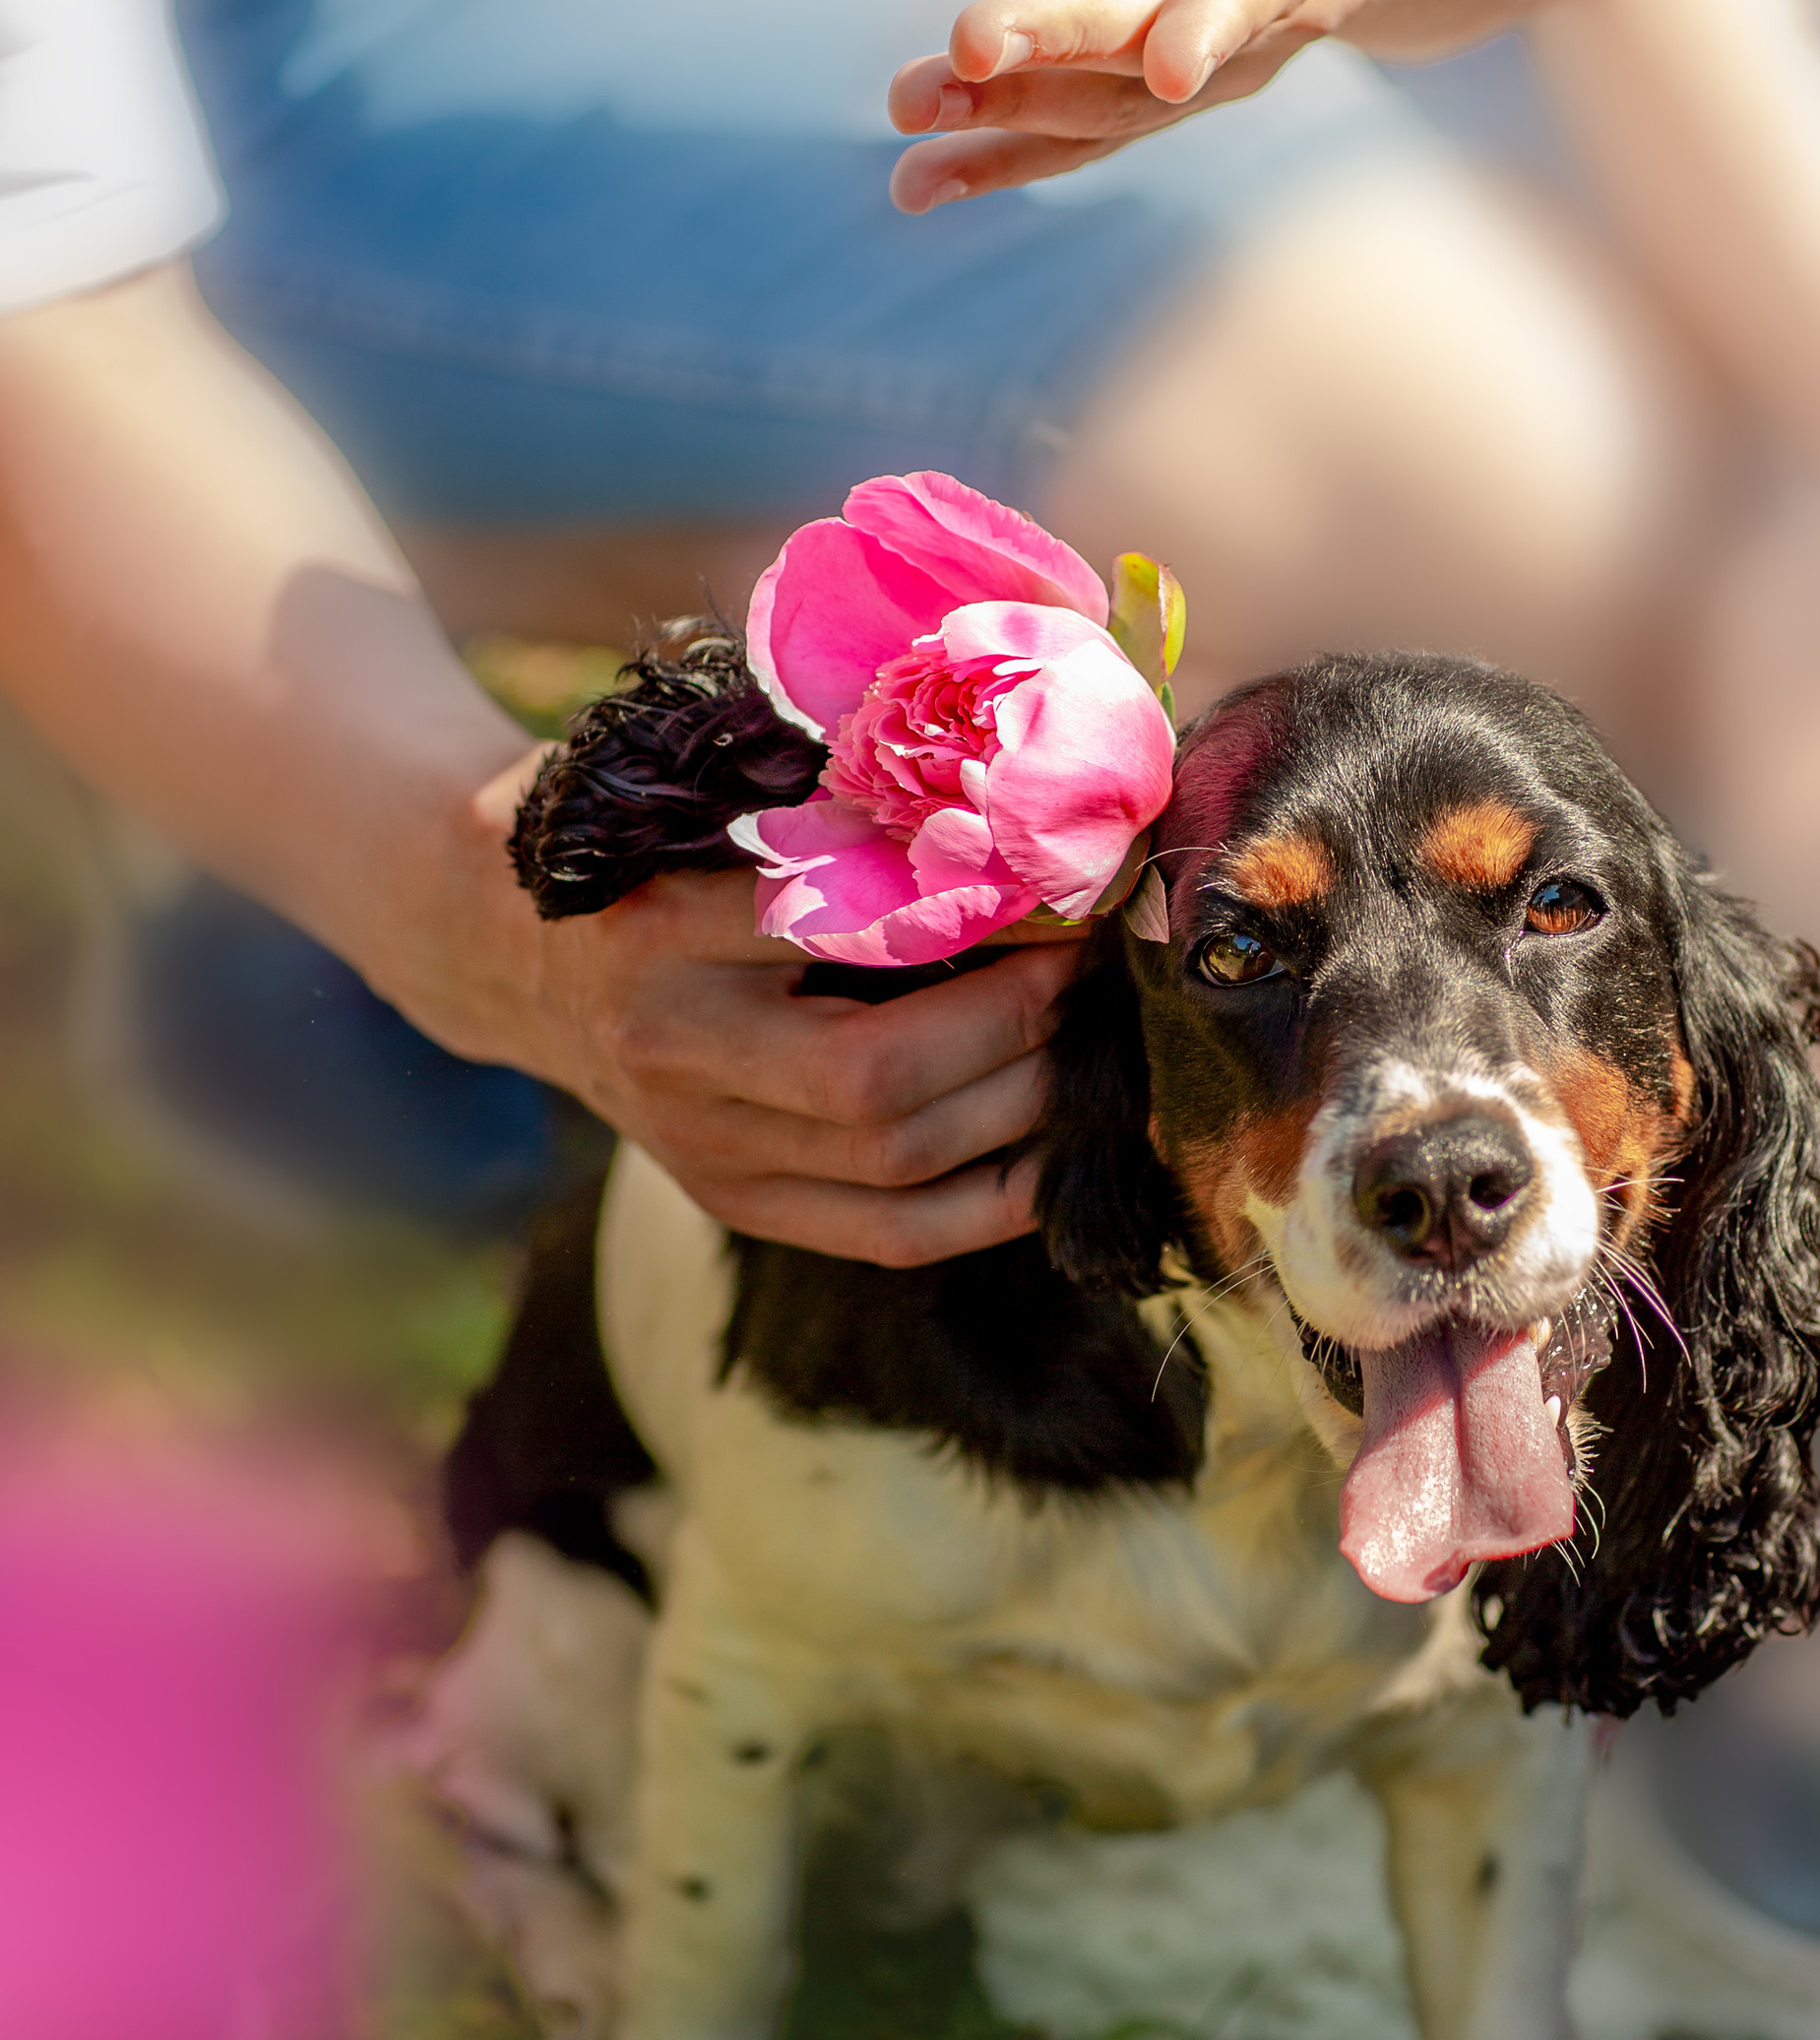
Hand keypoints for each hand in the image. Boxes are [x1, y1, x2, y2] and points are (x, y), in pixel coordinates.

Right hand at [519, 864, 1081, 1261]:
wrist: (510, 954)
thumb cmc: (641, 850)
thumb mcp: (711, 804)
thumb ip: (839, 818)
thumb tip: (1021, 834)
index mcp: (660, 927)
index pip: (841, 933)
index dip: (975, 923)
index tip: (1061, 894)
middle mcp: (672, 1048)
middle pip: (875, 1079)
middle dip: (1014, 1030)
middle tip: (1090, 976)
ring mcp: (699, 1144)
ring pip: (896, 1164)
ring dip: (1022, 1108)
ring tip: (1086, 1047)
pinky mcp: (729, 1201)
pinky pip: (890, 1235)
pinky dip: (994, 1203)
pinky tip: (1056, 1153)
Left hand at [888, 0, 1515, 209]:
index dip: (1227, 8)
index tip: (1173, 62)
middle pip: (1172, 33)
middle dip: (1070, 46)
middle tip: (967, 47)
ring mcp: (1213, 35)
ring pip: (1120, 94)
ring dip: (1015, 108)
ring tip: (908, 108)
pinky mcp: (1153, 48)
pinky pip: (1088, 119)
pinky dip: (1006, 150)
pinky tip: (918, 181)